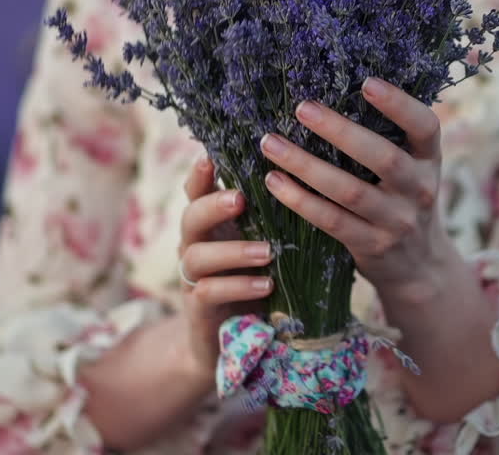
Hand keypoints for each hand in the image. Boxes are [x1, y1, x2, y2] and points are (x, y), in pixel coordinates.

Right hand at [176, 155, 274, 374]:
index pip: (197, 192)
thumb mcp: (263, 246)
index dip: (200, 174)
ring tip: (266, 253)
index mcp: (211, 226)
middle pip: (190, 217)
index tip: (212, 156)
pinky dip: (236, 286)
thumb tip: (307, 179)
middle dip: (212, 205)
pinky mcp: (198, 310)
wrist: (227, 342)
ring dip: (232, 251)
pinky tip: (265, 285)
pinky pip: (208, 293)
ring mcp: (192, 279)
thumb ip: (270, 219)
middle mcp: (195, 246)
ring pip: (196, 256)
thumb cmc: (255, 281)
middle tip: (239, 199)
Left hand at [259, 76, 452, 303]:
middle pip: (383, 158)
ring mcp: (397, 221)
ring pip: (349, 191)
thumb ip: (390, 137)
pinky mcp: (372, 245)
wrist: (418, 265)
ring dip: (306, 165)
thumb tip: (334, 84)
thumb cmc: (403, 197)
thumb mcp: (412, 167)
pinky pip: (331, 220)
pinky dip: (300, 200)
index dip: (399, 104)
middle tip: (302, 108)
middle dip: (341, 131)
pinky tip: (274, 181)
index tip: (367, 82)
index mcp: (430, 159)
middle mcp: (420, 189)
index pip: (425, 127)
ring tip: (270, 143)